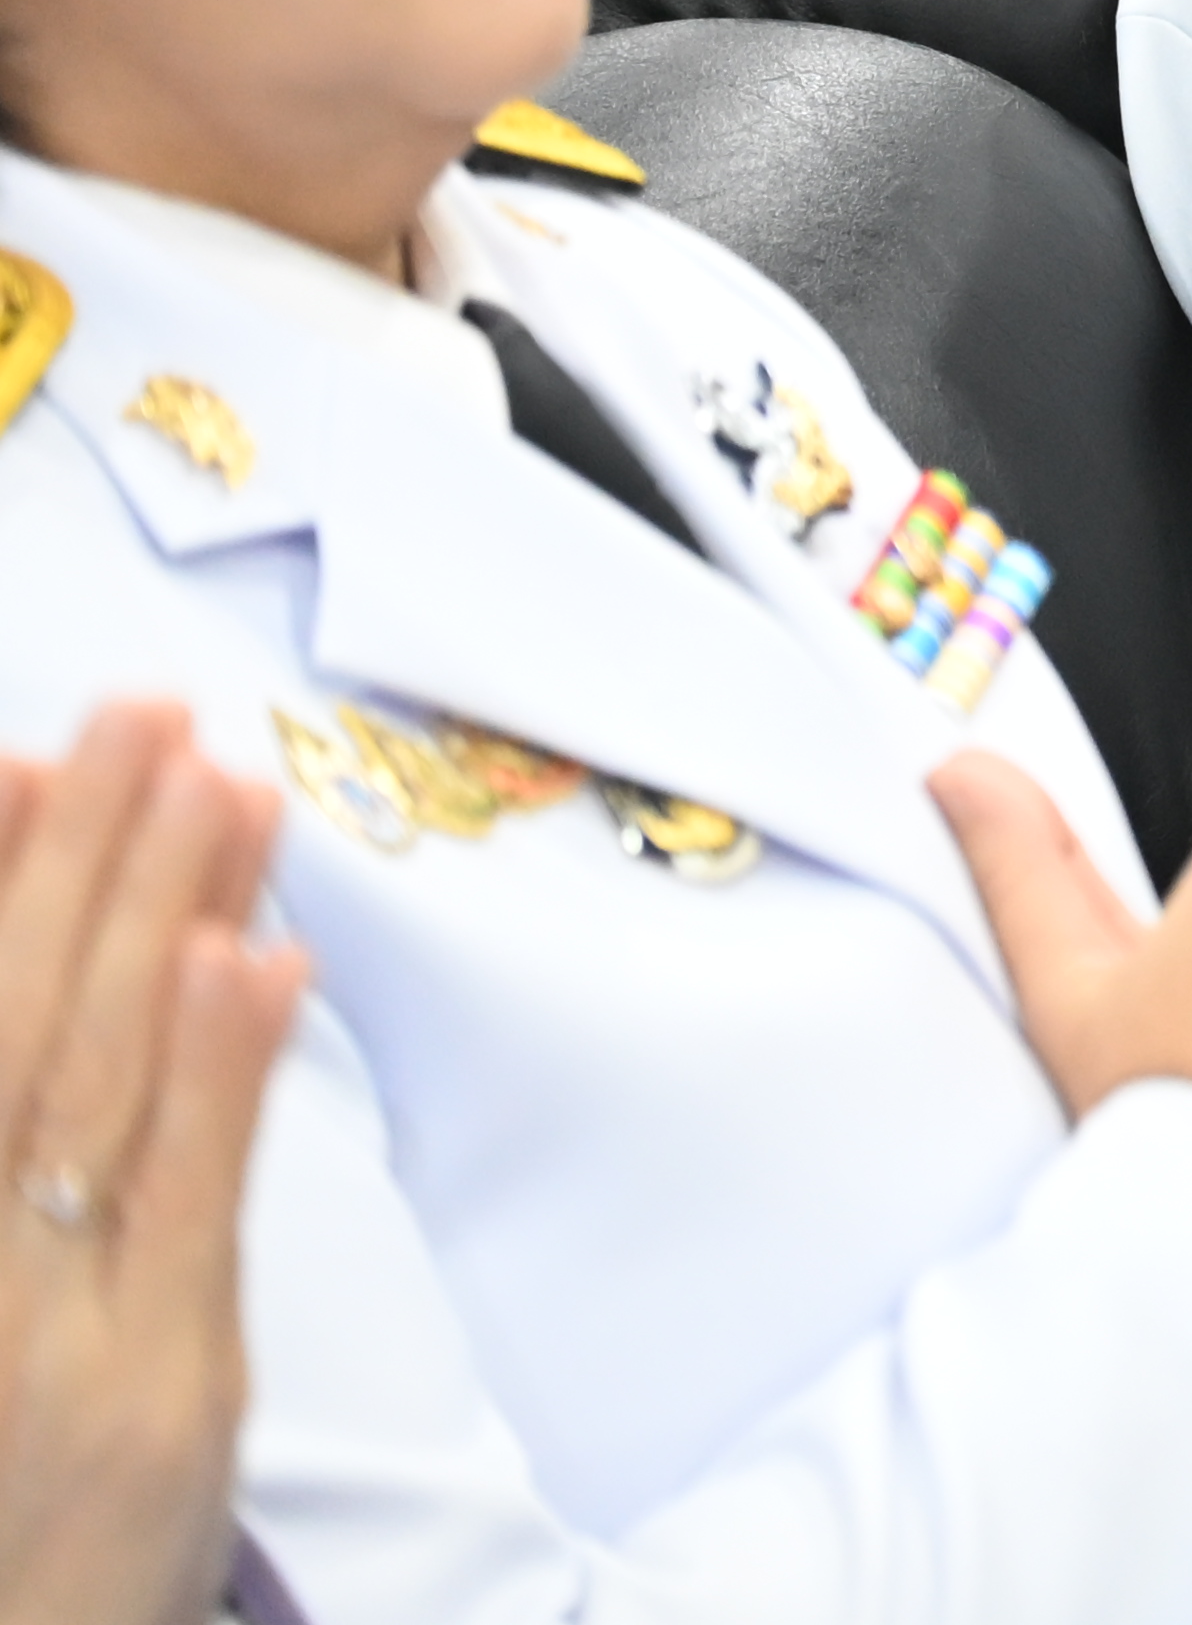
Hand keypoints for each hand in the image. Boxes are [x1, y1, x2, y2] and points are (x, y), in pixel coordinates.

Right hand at [0, 705, 304, 1624]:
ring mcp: (40, 1336)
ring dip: (163, 916)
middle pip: (11, 1031)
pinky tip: (255, 954)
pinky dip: (221, 1072)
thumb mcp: (1, 1279)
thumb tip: (63, 954)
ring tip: (221, 778)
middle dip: (77, 858)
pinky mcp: (160, 1391)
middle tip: (141, 711)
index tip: (16, 757)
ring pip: (100, 1086)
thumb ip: (18, 1130)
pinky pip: (193, 1204)